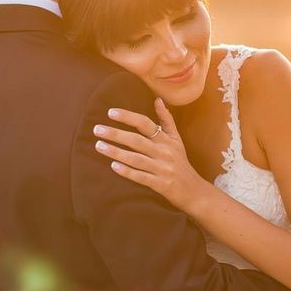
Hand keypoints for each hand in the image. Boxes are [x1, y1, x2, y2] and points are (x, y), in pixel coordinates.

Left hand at [93, 97, 205, 212]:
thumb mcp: (177, 139)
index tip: (110, 113)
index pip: (145, 123)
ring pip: (136, 159)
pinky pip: (141, 177)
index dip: (128, 117)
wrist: (194, 190)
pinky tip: (113, 167)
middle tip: (97, 129)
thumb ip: (166, 119)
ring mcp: (162, 169)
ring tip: (98, 146)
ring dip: (116, 152)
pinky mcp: (161, 184)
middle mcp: (164, 152)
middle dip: (116, 134)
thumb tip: (157, 99)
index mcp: (166, 139)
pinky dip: (127, 172)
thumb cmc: (181, 162)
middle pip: (137, 140)